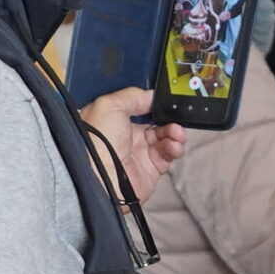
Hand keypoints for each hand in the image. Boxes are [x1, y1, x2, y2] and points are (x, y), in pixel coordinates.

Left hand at [78, 86, 185, 203]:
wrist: (102, 178)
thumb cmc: (97, 143)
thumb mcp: (109, 106)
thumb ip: (132, 96)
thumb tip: (150, 96)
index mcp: (113, 119)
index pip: (137, 106)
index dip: (151, 102)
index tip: (163, 100)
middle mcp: (126, 135)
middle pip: (155, 121)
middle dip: (168, 118)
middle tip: (174, 117)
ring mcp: (139, 152)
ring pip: (165, 137)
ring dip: (174, 132)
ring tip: (177, 133)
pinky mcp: (151, 168)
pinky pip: (168, 154)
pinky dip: (175, 148)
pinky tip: (174, 145)